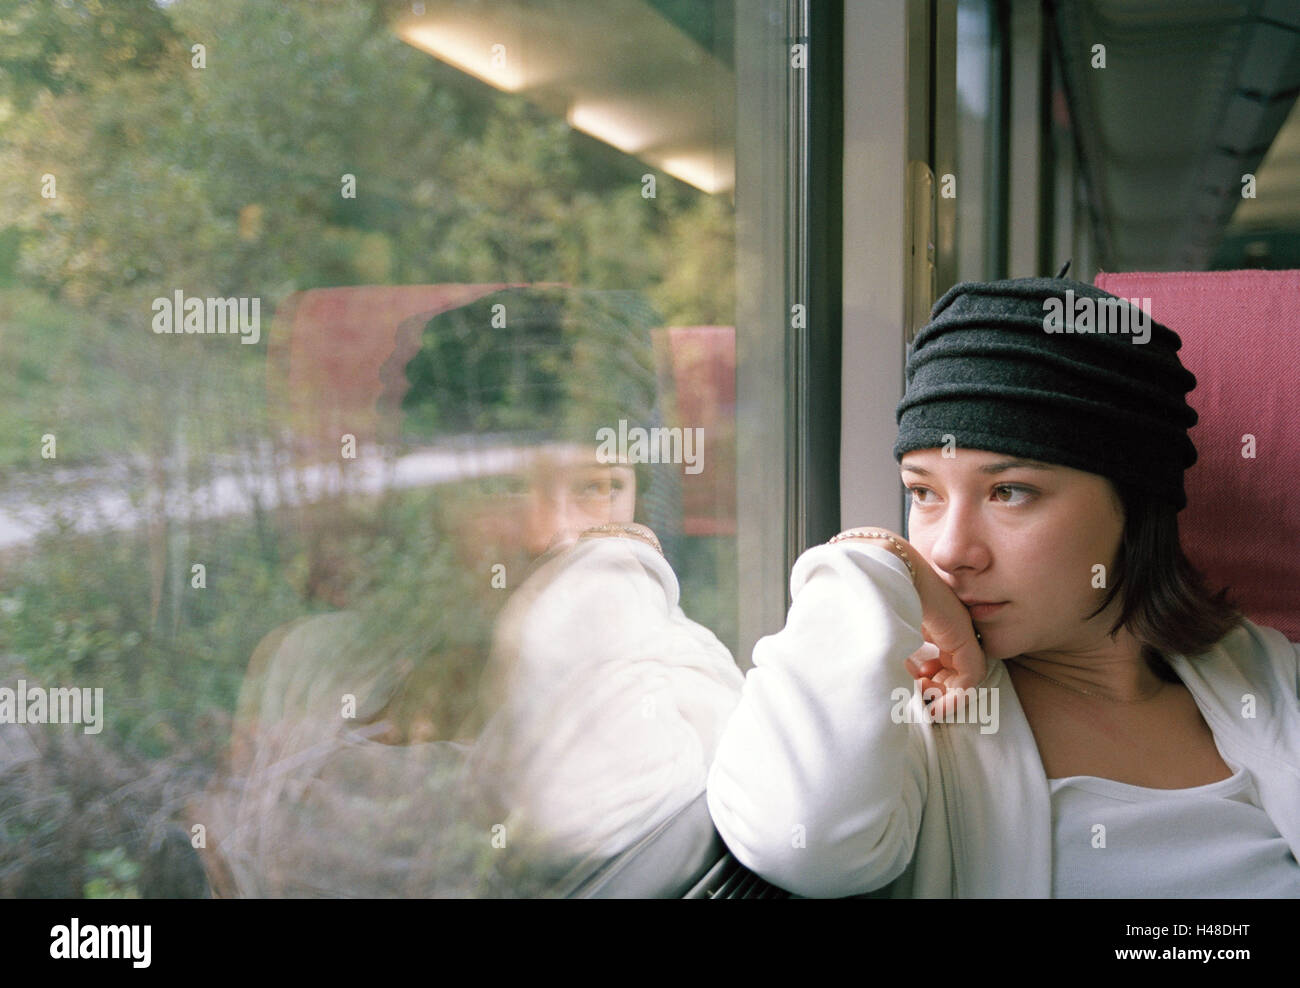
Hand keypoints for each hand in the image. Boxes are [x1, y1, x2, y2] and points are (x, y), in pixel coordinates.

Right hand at [899, 544, 986, 722]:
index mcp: (932, 620)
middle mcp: (949, 626)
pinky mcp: (963, 639)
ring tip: (922, 703)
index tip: (907, 687)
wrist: (885, 570)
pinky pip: (969, 678)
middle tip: (915, 697)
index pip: (939, 658)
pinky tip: (934, 706)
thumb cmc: (875, 596)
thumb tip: (895, 676)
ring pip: (962, 677)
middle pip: (951, 669)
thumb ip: (896, 651)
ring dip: (942, 696)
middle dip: (934, 690)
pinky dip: (954, 697)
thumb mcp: (888, 628)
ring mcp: (958, 631)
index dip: (925, 679)